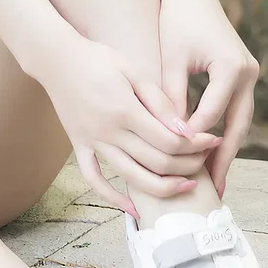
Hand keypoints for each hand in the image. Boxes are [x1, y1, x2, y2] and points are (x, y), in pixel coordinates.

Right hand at [37, 24, 221, 216]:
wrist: (56, 59)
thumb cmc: (98, 59)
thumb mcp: (133, 71)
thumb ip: (159, 102)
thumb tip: (184, 130)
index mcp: (125, 110)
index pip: (169, 140)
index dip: (196, 145)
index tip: (211, 140)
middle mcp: (108, 132)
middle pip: (156, 162)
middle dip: (187, 164)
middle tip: (205, 159)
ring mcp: (91, 142)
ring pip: (131, 177)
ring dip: (163, 187)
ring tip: (186, 185)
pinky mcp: (78, 147)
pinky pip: (95, 179)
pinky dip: (113, 198)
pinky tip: (133, 209)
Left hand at [157, 0, 259, 196]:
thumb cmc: (177, 21)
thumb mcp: (171, 59)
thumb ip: (172, 97)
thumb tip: (170, 135)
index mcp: (231, 67)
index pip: (212, 114)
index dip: (192, 138)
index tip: (174, 161)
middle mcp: (248, 73)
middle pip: (237, 126)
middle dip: (223, 158)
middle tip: (213, 190)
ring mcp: (249, 75)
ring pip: (239, 122)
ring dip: (226, 149)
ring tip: (213, 181)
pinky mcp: (242, 76)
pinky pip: (234, 112)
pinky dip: (223, 133)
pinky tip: (210, 154)